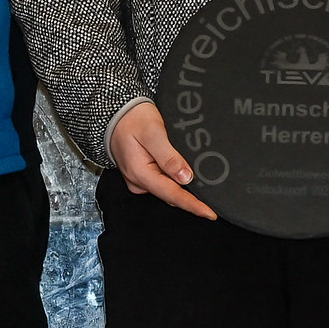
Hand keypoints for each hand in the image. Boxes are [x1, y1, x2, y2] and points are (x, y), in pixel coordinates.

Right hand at [109, 100, 217, 219]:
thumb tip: (185, 177)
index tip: (210, 213)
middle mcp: (138, 181)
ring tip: (199, 181)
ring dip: (184, 189)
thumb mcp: (153, 132)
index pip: (171, 194)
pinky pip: (162, 183)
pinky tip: (184, 174)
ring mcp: (139, 180)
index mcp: (140, 173)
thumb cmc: (133, 119)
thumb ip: (169, 156)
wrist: (115, 114)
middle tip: (213, 199)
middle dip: (192, 199)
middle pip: (170, 195)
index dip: (192, 205)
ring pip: (167, 190)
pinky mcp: (142, 176)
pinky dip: (174, 181)